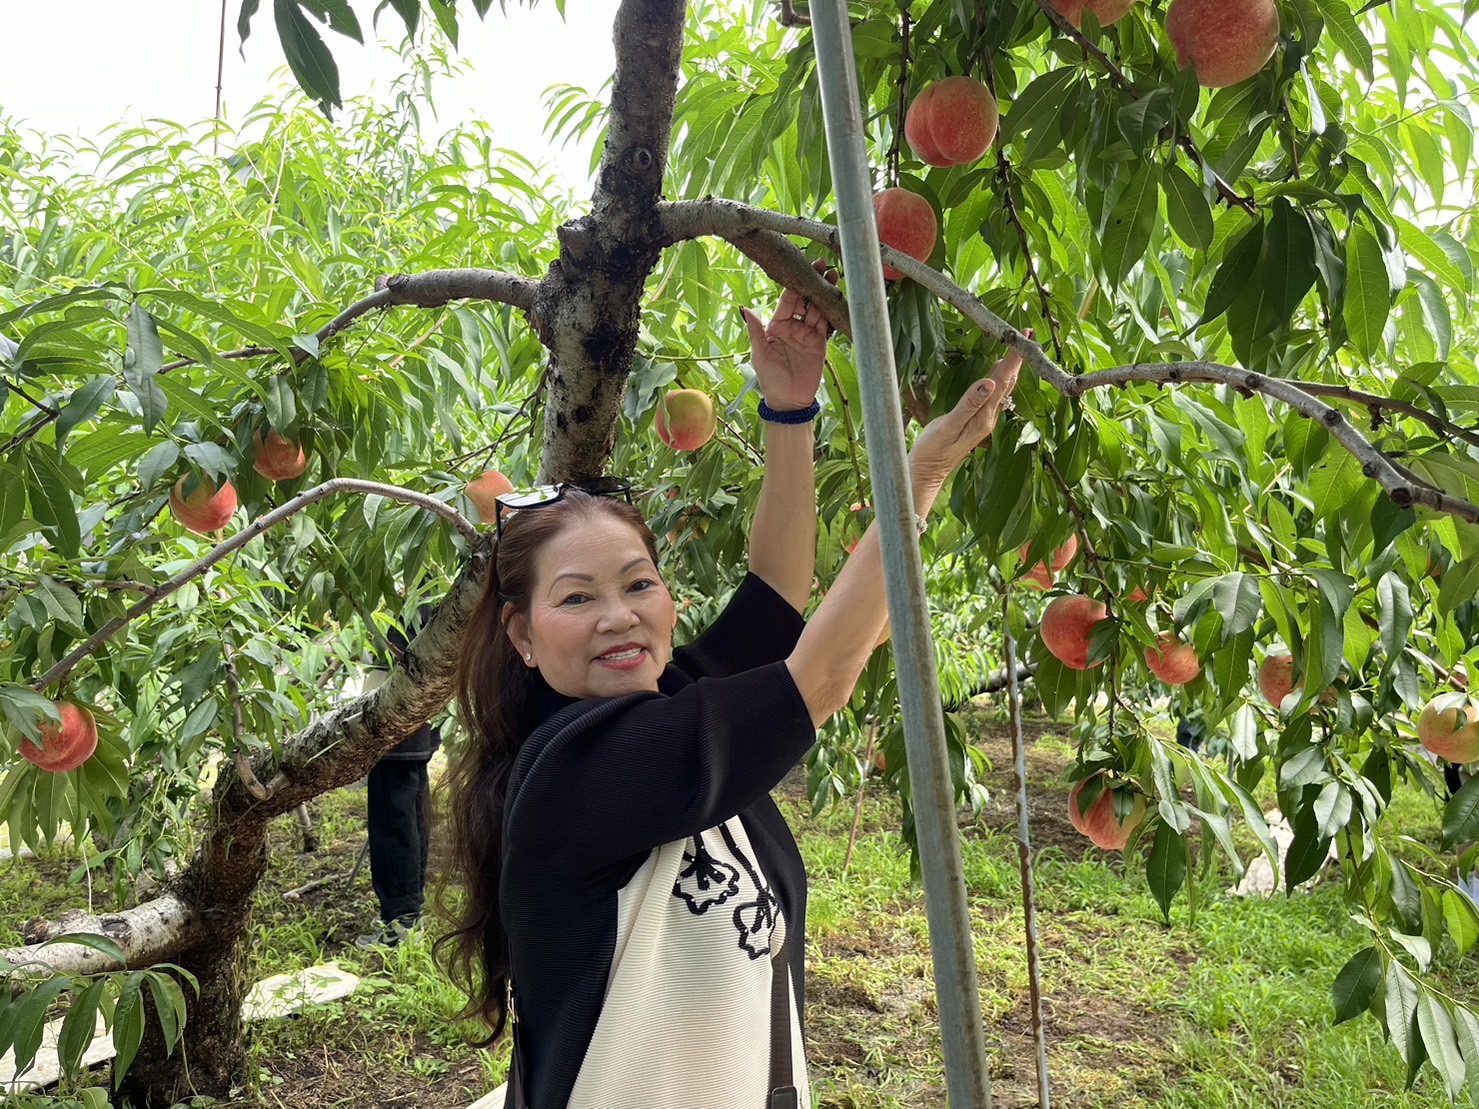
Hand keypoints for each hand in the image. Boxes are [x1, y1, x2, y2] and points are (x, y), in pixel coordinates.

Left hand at [740, 259, 838, 412]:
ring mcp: (808, 334)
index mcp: (777, 325)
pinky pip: (828, 324)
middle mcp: (793, 326)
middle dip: (814, 283)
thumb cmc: (770, 378)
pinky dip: (833, 311)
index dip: (796, 283)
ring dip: (826, 293)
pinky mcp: (820, 343)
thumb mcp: (759, 354)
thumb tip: (744, 309)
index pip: (788, 299)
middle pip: (805, 299)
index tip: (804, 268)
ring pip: (818, 309)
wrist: (788, 401)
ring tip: (834, 277)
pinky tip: (839, 298)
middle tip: (824, 266)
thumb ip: (755, 331)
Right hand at [908, 334, 1027, 485]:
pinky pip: (993, 394)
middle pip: (1008, 382)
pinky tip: (996, 371)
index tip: (1022, 336)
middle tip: (1026, 334)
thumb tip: (990, 381)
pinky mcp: (975, 420)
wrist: (926, 472)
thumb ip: (969, 404)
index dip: (1013, 357)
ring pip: (1003, 387)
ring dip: (1010, 367)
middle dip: (1018, 358)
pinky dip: (998, 377)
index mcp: (984, 416)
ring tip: (1017, 349)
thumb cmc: (933, 452)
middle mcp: (989, 417)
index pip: (1002, 380)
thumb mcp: (948, 426)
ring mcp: (984, 420)